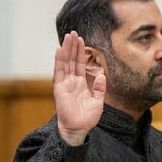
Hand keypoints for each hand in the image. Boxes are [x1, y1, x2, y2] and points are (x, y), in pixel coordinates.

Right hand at [53, 31, 105, 145]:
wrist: (79, 129)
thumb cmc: (87, 118)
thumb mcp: (98, 101)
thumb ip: (100, 89)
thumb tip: (102, 75)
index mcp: (80, 84)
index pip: (79, 64)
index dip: (80, 52)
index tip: (81, 40)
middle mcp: (71, 82)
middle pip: (71, 60)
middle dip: (73, 46)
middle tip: (73, 32)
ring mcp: (65, 84)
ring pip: (65, 63)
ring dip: (66, 49)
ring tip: (68, 36)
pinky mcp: (60, 88)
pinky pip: (59, 72)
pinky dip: (59, 60)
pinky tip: (59, 50)